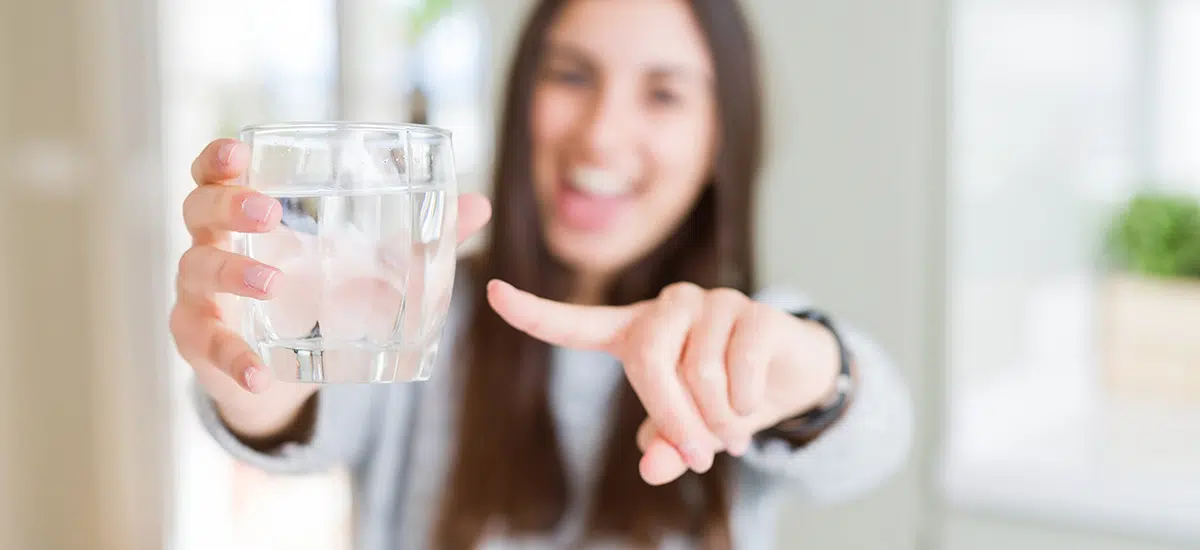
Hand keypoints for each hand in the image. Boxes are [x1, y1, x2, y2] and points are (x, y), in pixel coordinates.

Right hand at [170, 139, 492, 429]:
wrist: (280, 370)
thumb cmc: (316, 296)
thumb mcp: (363, 264)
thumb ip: (417, 236)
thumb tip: (478, 206)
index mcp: (247, 216)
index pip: (215, 174)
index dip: (218, 159)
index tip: (238, 151)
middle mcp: (213, 246)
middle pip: (199, 210)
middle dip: (230, 206)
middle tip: (269, 213)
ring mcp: (201, 295)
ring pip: (196, 270)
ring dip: (232, 273)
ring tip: (273, 283)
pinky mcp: (201, 343)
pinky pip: (208, 346)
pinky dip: (234, 360)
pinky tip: (260, 373)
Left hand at [487, 280, 840, 485]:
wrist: (793, 377)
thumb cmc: (724, 399)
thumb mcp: (689, 430)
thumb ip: (664, 443)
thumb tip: (651, 465)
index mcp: (638, 334)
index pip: (579, 323)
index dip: (536, 312)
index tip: (493, 292)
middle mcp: (668, 309)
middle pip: (648, 358)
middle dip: (673, 417)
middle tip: (697, 455)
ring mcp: (712, 304)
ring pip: (698, 368)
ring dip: (716, 418)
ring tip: (731, 433)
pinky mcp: (754, 311)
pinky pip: (739, 363)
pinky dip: (743, 402)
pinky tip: (751, 408)